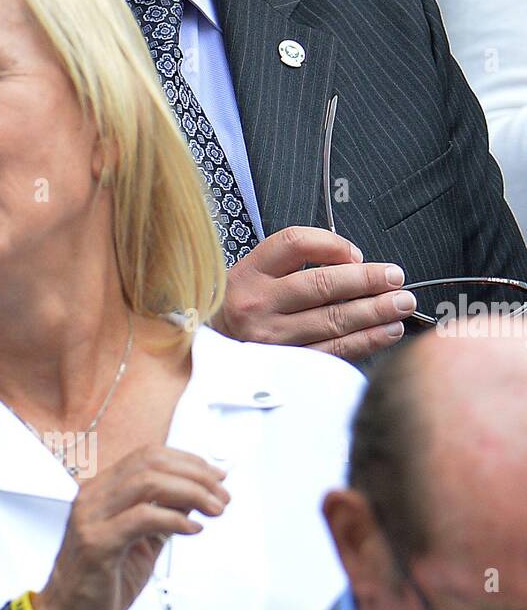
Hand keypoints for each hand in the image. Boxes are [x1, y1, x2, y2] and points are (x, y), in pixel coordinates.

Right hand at [33, 445, 228, 609]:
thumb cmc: (100, 584)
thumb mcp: (142, 543)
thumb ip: (165, 516)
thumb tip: (198, 496)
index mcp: (101, 492)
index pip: (147, 456)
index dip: (188, 461)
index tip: (217, 477)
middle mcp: (93, 498)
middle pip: (150, 463)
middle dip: (195, 475)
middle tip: (222, 495)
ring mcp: (91, 518)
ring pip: (147, 483)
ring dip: (191, 493)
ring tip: (214, 510)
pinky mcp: (97, 544)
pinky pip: (142, 518)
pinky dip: (174, 519)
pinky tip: (192, 530)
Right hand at [211, 227, 416, 361]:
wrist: (209, 353)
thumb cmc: (240, 311)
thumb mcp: (252, 277)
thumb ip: (293, 264)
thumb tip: (353, 262)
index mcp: (249, 274)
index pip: (295, 243)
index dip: (333, 244)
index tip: (357, 253)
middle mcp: (257, 304)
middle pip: (321, 284)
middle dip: (368, 281)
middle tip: (397, 279)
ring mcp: (270, 338)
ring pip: (332, 320)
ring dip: (375, 312)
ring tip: (400, 305)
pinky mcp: (283, 365)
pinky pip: (332, 351)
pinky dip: (365, 341)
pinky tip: (386, 332)